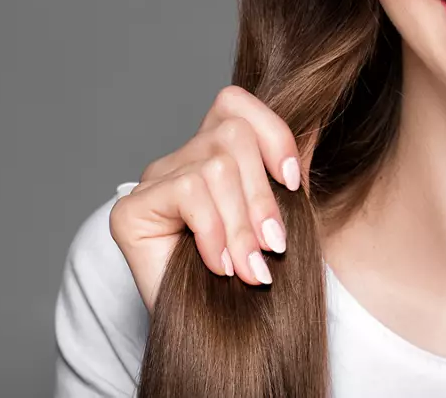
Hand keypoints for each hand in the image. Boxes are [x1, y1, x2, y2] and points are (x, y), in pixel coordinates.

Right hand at [108, 85, 302, 312]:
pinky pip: (188, 192)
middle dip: (262, 195)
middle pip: (232, 135)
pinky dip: (213, 233)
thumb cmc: (250, 279)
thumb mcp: (279, 216)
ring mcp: (152, 183)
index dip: (271, 133)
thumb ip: (288, 169)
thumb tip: (315, 117)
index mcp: (213, 153)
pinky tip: (219, 266)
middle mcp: (179, 160)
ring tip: (251, 268)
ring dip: (241, 226)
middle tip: (275, 246)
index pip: (235, 104)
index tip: (293, 181)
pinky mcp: (129, 210)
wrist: (217, 342)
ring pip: (214, 167)